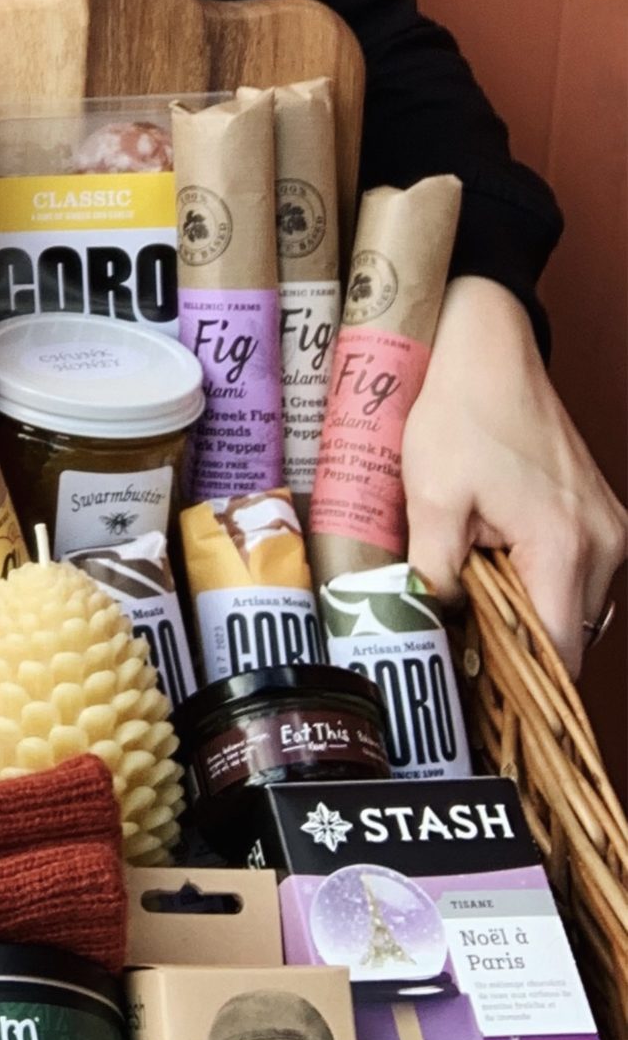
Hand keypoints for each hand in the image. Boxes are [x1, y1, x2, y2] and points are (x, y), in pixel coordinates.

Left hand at [402, 274, 627, 673]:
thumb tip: (431, 626)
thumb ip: (432, 573)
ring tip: (474, 602)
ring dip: (530, 614)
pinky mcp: (600, 514)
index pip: (559, 654)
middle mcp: (604, 544)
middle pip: (570, 636)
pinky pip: (578, 573)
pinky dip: (542, 583)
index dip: (517, 682)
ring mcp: (609, 528)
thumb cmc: (458, 412)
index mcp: (564, 547)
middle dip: (519, 649)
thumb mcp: (429, 497)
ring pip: (576, 607)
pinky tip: (496, 569)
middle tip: (462, 646)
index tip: (476, 691)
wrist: (486, 347)